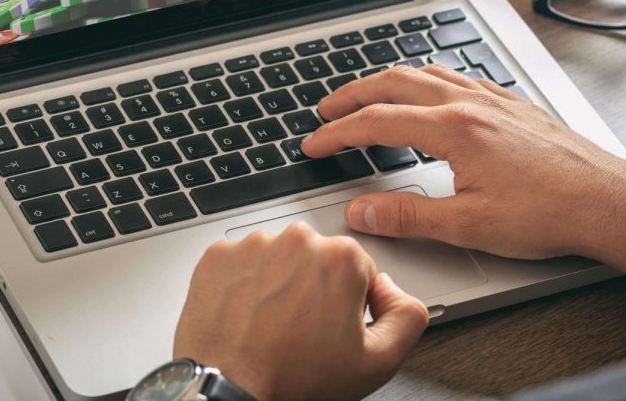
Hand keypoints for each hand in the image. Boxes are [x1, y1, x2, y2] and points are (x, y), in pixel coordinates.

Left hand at [173, 222, 427, 399]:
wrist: (230, 392)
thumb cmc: (294, 379)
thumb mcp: (377, 362)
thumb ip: (407, 316)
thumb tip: (395, 291)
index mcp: (341, 258)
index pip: (358, 270)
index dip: (349, 304)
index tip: (332, 326)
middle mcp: (297, 240)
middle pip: (316, 259)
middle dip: (314, 288)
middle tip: (302, 331)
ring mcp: (254, 245)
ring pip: (277, 259)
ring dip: (277, 284)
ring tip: (270, 325)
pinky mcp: (218, 255)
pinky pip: (240, 263)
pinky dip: (243, 284)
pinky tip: (246, 316)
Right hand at [302, 65, 625, 295]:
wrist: (609, 201)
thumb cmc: (550, 213)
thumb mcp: (468, 225)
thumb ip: (407, 216)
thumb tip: (360, 213)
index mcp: (452, 129)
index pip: (376, 122)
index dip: (337, 133)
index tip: (313, 144)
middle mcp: (470, 103)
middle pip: (394, 83)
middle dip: (352, 94)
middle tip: (326, 109)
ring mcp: (493, 99)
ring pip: (426, 72)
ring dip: (387, 80)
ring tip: (367, 94)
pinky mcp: (512, 104)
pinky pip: (458, 75)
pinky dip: (428, 78)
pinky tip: (432, 90)